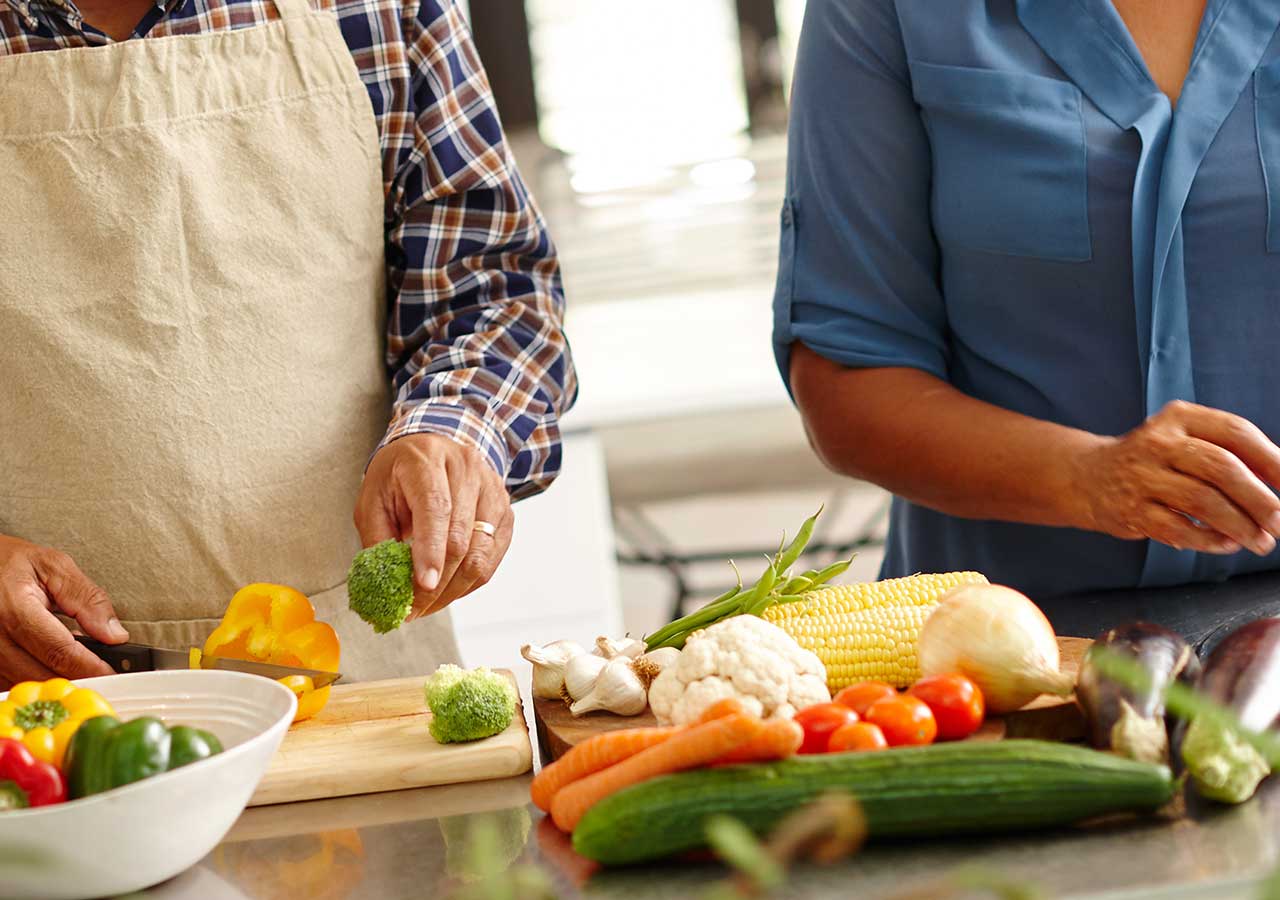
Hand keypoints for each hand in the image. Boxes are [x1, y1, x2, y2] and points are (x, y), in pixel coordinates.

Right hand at [0, 536, 125, 686]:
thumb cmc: (9, 563)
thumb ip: (87, 599)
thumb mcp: (54, 567)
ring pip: (27, 682)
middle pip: (43, 674)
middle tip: (104, 673)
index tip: (113, 672)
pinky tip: (50, 664)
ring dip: (57, 679)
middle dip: (78, 677)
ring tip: (79, 663)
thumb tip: (114, 635)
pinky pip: (9, 681)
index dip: (90, 666)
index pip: (59, 651)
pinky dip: (35, 677)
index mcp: (14, 609)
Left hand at [355, 434, 513, 618]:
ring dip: (453, 589)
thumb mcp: (373, 498)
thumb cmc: (399, 477)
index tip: (422, 586)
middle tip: (413, 610)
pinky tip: (447, 591)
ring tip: (427, 606)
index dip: (430, 550)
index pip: (436, 508)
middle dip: (437, 582)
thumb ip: (378, 538)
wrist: (433, 451)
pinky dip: (469, 582)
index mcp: (428, 460)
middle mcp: (467, 469)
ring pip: (481, 552)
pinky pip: (492, 558)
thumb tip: (387, 586)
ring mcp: (492, 490)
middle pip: (461, 536)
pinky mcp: (505, 511)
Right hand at [1072, 401, 1279, 555]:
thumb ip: (1230, 454)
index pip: (1236, 433)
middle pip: (1221, 468)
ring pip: (1202, 501)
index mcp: (1179, 418)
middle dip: (1260, 500)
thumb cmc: (1153, 462)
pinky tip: (1226, 544)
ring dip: (1240, 526)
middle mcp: (1158, 443)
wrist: (1087, 477)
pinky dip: (1209, 540)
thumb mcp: (1186, 440)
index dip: (1272, 461)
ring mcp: (1140, 477)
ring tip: (1261, 542)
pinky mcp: (1130, 511)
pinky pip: (1178, 529)